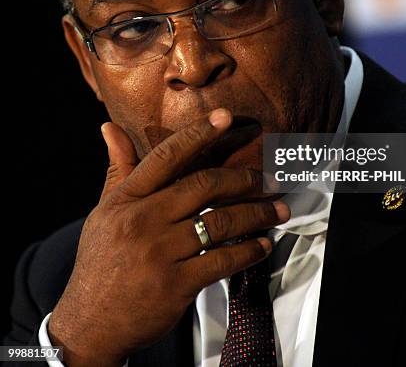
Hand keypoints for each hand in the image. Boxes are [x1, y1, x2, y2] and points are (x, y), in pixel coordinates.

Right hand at [48, 108, 289, 366]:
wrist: (89, 322)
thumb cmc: (101, 259)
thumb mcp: (104, 211)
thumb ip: (117, 169)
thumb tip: (110, 127)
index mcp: (126, 198)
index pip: (166, 157)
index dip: (197, 134)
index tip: (225, 117)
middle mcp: (142, 220)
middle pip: (203, 186)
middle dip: (243, 180)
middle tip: (267, 180)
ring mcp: (159, 253)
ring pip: (220, 222)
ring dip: (257, 215)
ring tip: (279, 210)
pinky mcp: (175, 284)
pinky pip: (222, 260)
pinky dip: (249, 251)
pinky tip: (263, 246)